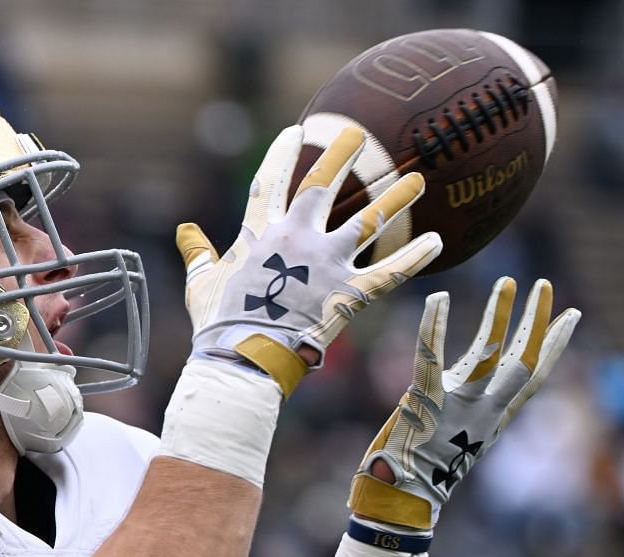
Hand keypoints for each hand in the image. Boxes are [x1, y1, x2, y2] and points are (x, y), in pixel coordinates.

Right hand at [176, 124, 442, 396]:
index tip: (294, 131)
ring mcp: (325, 264)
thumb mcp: (202, 284)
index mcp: (260, 234)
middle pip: (322, 185)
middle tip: (358, 132)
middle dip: (340, 153)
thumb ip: (198, 252)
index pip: (270, 183)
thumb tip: (185, 229)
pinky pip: (389, 272)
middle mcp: (296, 238)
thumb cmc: (218, 324)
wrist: (242, 357)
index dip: (281, 155)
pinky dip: (415, 257)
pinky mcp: (349, 293)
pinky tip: (439, 241)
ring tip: (418, 178)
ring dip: (394, 198)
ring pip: (367, 221)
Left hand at [349, 277, 580, 530]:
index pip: (533, 377)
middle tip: (545, 284)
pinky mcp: (424, 402)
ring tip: (509, 281)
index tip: (571, 315)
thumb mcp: (456, 440)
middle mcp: (482, 412)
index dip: (554, 346)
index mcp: (492, 420)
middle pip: (523, 360)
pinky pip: (432, 357)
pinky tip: (438, 297)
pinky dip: (435, 326)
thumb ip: (467, 412)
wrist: (400, 508)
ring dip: (500, 314)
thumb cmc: (420, 476)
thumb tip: (476, 393)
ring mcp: (456, 407)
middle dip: (537, 321)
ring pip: (489, 353)